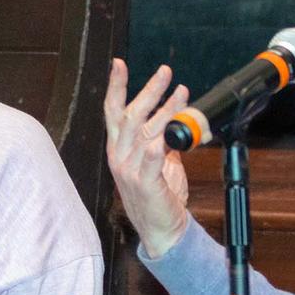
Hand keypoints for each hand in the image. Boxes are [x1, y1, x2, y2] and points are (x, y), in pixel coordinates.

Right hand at [103, 58, 192, 258]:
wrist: (162, 230)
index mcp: (119, 149)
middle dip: (148, 90)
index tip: (119, 64)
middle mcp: (120, 157)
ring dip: (165, 110)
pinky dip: (158, 144)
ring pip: (146, 132)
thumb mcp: (158, 162)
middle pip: (130, 116)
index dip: (115, 86)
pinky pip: (151, 159)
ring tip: (182, 93)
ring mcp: (130, 171)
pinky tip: (168, 132)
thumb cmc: (159, 196)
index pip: (112, 112)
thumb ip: (161, 139)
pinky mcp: (145, 184)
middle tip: (165, 72)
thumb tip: (173, 118)